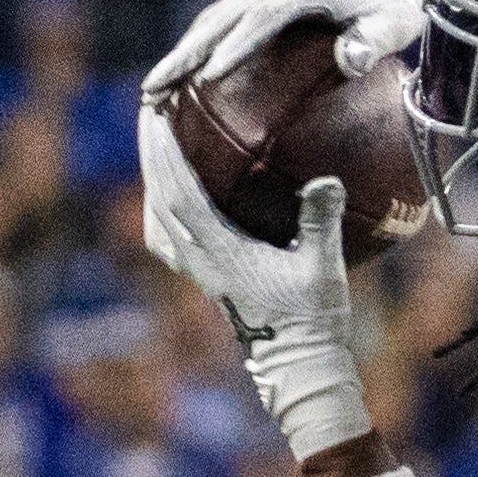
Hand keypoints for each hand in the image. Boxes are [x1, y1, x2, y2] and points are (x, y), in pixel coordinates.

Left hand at [138, 102, 366, 456]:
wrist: (297, 368)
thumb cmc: (312, 321)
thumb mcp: (322, 269)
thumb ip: (320, 223)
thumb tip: (326, 180)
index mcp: (221, 253)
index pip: (181, 195)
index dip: (166, 153)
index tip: (158, 116)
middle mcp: (200, 260)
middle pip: (161, 198)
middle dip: (152, 151)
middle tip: (151, 109)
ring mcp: (199, 271)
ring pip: (159, 216)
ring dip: (155, 176)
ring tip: (159, 141)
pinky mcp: (205, 278)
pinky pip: (168, 236)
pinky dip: (162, 207)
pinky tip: (171, 195)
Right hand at [143, 0, 431, 95]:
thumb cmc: (398, 3)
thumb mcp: (396, 23)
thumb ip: (374, 40)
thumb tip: (351, 59)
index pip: (260, 19)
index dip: (234, 46)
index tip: (208, 78)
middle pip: (219, 19)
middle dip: (184, 56)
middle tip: (153, 90)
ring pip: (212, 21)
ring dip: (180, 55)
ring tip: (152, 92)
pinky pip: (222, 23)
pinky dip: (197, 49)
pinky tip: (180, 80)